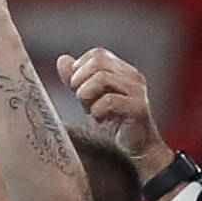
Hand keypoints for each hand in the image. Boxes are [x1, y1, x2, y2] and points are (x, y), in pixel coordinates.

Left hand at [58, 46, 168, 172]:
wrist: (136, 147)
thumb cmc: (114, 122)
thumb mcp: (89, 99)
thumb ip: (76, 80)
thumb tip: (62, 59)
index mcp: (123, 71)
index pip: (98, 54)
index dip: (81, 67)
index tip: (77, 86)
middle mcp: (133, 77)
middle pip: (99, 62)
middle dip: (80, 79)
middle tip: (80, 98)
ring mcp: (138, 91)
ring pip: (103, 78)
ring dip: (87, 94)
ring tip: (89, 109)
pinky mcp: (139, 108)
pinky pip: (110, 101)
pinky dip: (97, 110)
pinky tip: (100, 118)